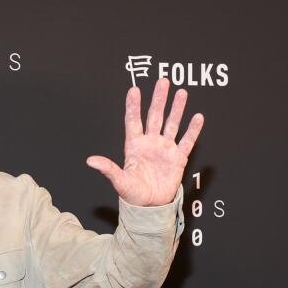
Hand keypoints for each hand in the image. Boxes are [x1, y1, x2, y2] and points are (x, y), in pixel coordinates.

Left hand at [86, 78, 204, 206]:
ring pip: (172, 124)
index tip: (134, 90)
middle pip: (155, 116)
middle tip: (163, 81)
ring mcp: (165, 149)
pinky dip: (193, 130)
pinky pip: (187, 141)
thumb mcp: (119, 181)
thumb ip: (108, 169)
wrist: (149, 206)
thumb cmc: (132, 193)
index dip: (133, 106)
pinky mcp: (178, 158)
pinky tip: (197, 117)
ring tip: (182, 92)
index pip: (133, 121)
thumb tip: (90, 161)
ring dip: (177, 109)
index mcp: (134, 146)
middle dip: (159, 99)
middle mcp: (150, 143)